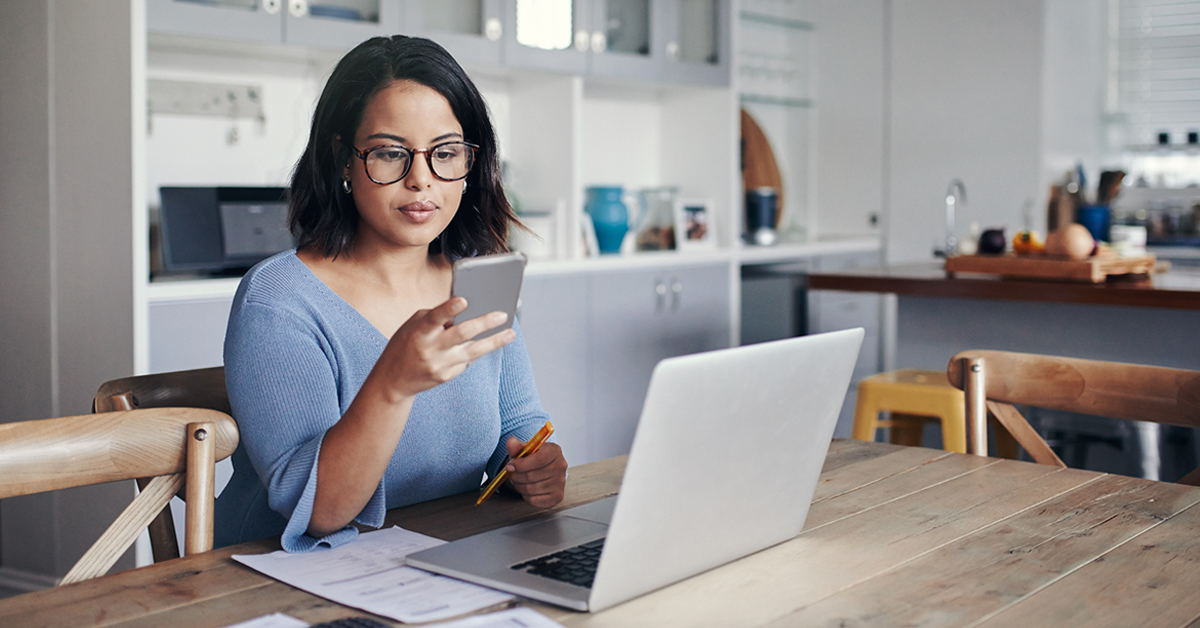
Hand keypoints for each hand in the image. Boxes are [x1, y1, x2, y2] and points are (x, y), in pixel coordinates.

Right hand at [374, 297, 514, 400]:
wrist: (393, 380)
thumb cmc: (406, 344)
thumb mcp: (413, 325)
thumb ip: (436, 317)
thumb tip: (465, 309)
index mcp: (419, 331)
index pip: (435, 318)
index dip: (449, 309)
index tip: (464, 300)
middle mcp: (430, 348)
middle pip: (461, 334)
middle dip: (484, 323)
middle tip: (502, 315)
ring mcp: (439, 365)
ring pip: (472, 351)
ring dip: (494, 342)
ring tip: (510, 334)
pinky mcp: (446, 376)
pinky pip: (466, 361)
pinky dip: (473, 352)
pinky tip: (481, 345)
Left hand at [504, 436, 567, 508]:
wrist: (542, 469)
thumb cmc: (533, 458)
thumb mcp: (525, 449)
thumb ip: (517, 446)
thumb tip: (511, 442)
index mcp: (554, 451)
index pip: (539, 460)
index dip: (521, 465)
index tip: (510, 466)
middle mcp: (560, 466)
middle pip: (533, 476)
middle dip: (516, 476)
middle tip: (511, 474)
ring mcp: (560, 483)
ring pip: (532, 489)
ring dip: (519, 486)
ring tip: (517, 481)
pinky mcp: (557, 497)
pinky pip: (535, 500)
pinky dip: (526, 496)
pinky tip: (526, 489)